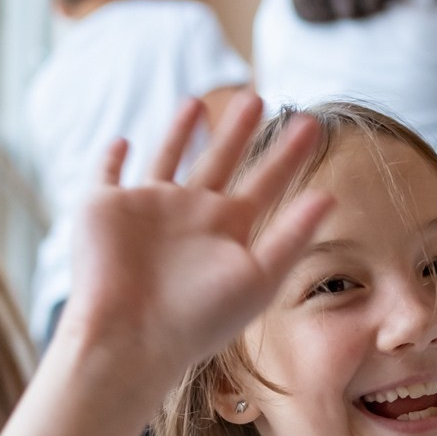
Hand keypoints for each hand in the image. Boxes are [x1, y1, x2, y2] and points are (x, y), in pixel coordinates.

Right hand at [59, 94, 330, 379]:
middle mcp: (191, 217)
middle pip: (221, 161)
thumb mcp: (257, 277)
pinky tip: (123, 142)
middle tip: (257, 96)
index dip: (288, 154)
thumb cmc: (196, 319)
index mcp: (228, 231)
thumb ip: (292, 236)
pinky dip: (111, 159)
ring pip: (168, 159)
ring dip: (182, 132)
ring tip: (199, 102)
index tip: (312, 124)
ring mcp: (148, 210)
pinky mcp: (104, 208)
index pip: (266, 182)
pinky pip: (107, 175)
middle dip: (238, 131)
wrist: (129, 338)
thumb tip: (331, 195)